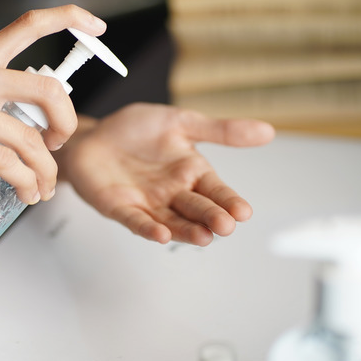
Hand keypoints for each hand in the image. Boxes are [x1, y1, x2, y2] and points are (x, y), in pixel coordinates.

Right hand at [0, 5, 106, 203]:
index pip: (29, 24)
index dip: (70, 18)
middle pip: (48, 90)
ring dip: (46, 171)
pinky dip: (25, 183)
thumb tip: (25, 119)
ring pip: (31, 140)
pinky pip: (7, 163)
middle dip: (68, 123)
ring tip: (43, 187)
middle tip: (61, 143)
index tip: (96, 26)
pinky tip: (25, 192)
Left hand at [56, 103, 275, 245]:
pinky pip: (136, 221)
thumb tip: (267, 130)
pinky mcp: (121, 208)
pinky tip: (161, 235)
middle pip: (197, 209)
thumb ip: (220, 130)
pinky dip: (148, 229)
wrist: (93, 135)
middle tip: (226, 226)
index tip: (243, 211)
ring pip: (172, 221)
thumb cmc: (134, 130)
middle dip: (211, 218)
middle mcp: (172, 193)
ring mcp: (147, 203)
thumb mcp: (180, 122)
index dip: (229, 201)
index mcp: (190, 172)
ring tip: (203, 237)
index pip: (216, 190)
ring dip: (187, 231)